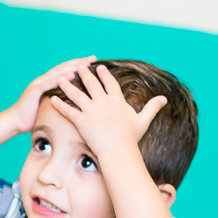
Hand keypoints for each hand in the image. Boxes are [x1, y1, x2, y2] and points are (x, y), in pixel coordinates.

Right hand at [6, 56, 95, 132]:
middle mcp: (43, 80)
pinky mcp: (34, 91)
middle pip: (63, 68)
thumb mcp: (49, 106)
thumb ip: (58, 99)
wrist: (15, 121)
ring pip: (57, 73)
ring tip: (84, 64)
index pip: (65, 70)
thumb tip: (74, 101)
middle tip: (93, 58)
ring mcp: (38, 84)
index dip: (78, 64)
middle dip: (79, 62)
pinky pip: (49, 83)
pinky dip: (60, 79)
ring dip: (72, 67)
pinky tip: (71, 76)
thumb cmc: (33, 116)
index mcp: (47, 82)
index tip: (92, 61)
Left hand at [50, 64, 166, 157]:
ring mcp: (91, 111)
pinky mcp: (81, 121)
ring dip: (67, 85)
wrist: (118, 150)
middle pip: (91, 84)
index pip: (109, 83)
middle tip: (78, 67)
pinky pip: (68, 110)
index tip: (99, 67)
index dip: (104, 75)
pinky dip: (60, 104)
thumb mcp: (143, 120)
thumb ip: (152, 107)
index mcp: (116, 100)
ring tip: (60, 78)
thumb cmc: (131, 137)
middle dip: (84, 74)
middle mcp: (102, 102)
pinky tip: (53, 99)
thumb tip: (164, 98)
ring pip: (76, 94)